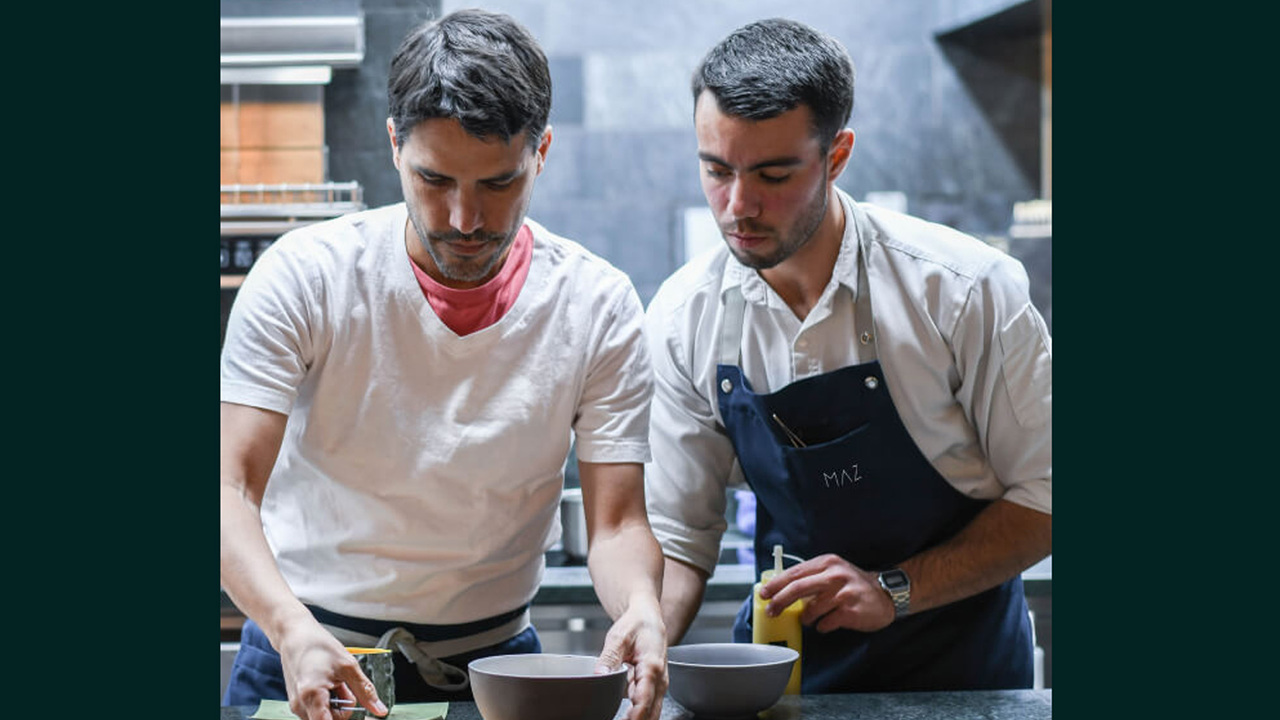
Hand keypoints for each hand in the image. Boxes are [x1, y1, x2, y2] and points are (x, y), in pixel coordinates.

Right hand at [276, 620, 387, 719]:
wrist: (296, 636)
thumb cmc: (318, 646)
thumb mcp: (348, 666)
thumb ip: (365, 691)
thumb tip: (380, 711)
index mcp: (312, 696)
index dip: (346, 717)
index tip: (357, 709)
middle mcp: (300, 706)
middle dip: (343, 709)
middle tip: (344, 686)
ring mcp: (297, 705)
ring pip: (325, 717)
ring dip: (336, 705)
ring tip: (335, 682)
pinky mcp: (297, 703)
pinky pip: (317, 711)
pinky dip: (327, 701)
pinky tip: (327, 685)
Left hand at [595, 600, 667, 719]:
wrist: (648, 617)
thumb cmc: (637, 625)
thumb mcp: (619, 636)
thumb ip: (610, 657)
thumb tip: (600, 674)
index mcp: (652, 667)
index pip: (644, 701)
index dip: (633, 717)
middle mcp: (659, 680)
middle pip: (651, 714)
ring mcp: (657, 686)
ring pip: (650, 713)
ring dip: (635, 718)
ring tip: (616, 718)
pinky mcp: (652, 688)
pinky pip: (646, 707)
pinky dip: (636, 714)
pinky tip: (622, 714)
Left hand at [760, 553, 894, 632]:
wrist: (886, 594)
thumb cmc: (852, 584)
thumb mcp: (832, 571)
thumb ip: (811, 576)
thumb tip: (780, 588)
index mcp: (827, 562)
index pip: (794, 573)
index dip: (776, 584)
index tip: (763, 594)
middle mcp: (835, 575)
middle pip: (798, 588)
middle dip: (780, 601)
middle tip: (771, 612)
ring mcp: (844, 593)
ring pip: (811, 609)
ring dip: (805, 618)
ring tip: (809, 619)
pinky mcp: (851, 611)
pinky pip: (826, 623)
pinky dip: (821, 626)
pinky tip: (827, 624)